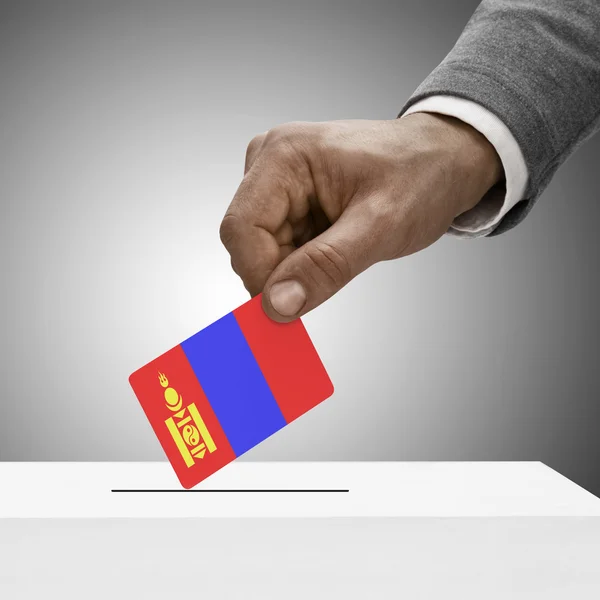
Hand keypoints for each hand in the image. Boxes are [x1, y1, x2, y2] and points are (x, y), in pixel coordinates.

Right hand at [219, 114, 502, 321]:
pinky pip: (278, 247)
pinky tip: (336, 247)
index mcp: (284, 155)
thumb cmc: (421, 176)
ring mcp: (277, 182)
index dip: (260, 275)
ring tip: (344, 251)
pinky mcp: (287, 200)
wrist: (442, 161)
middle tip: (333, 275)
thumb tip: (277, 305)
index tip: (289, 309)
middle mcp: (270, 163)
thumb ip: (325, 266)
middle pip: (248, 242)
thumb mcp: (380, 226)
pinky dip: (303, 262)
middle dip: (283, 273)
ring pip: (262, 251)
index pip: (241, 229)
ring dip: (297, 268)